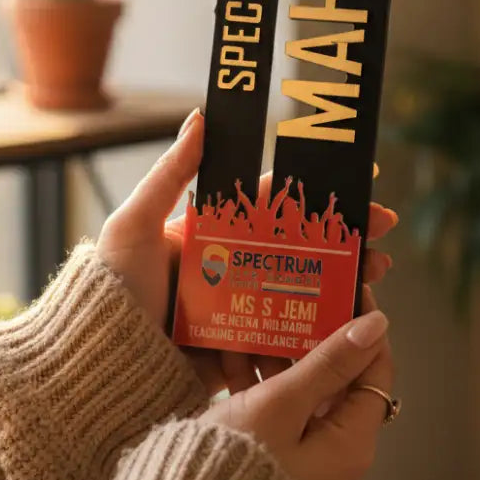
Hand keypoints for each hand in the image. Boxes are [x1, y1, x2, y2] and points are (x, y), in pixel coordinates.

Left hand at [97, 109, 397, 392]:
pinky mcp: (237, 349)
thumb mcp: (136, 225)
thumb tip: (200, 118)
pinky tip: (344, 332)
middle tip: (382, 248)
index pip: (274, 208)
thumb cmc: (113, 288)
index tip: (360, 190)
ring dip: (339, 290)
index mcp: (210, 234)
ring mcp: (236, 311)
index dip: (317, 198)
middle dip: (343, 248)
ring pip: (298, 294)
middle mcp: (228, 269)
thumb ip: (170, 175)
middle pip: (297, 252)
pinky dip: (312, 336)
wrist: (97, 362)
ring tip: (373, 287)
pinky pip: (281, 338)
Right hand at [201, 293, 393, 479]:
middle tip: (295, 298)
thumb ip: (329, 362)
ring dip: (281, 358)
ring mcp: (305, 466)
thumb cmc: (238, 460)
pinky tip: (233, 351)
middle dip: (313, 339)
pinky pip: (278, 416)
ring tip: (258, 316)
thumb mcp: (283, 402)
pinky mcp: (275, 466)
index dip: (364, 329)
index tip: (347, 289)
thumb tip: (377, 324)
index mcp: (351, 446)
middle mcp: (337, 460)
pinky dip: (261, 386)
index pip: (375, 373)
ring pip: (303, 396)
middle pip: (337, 384)